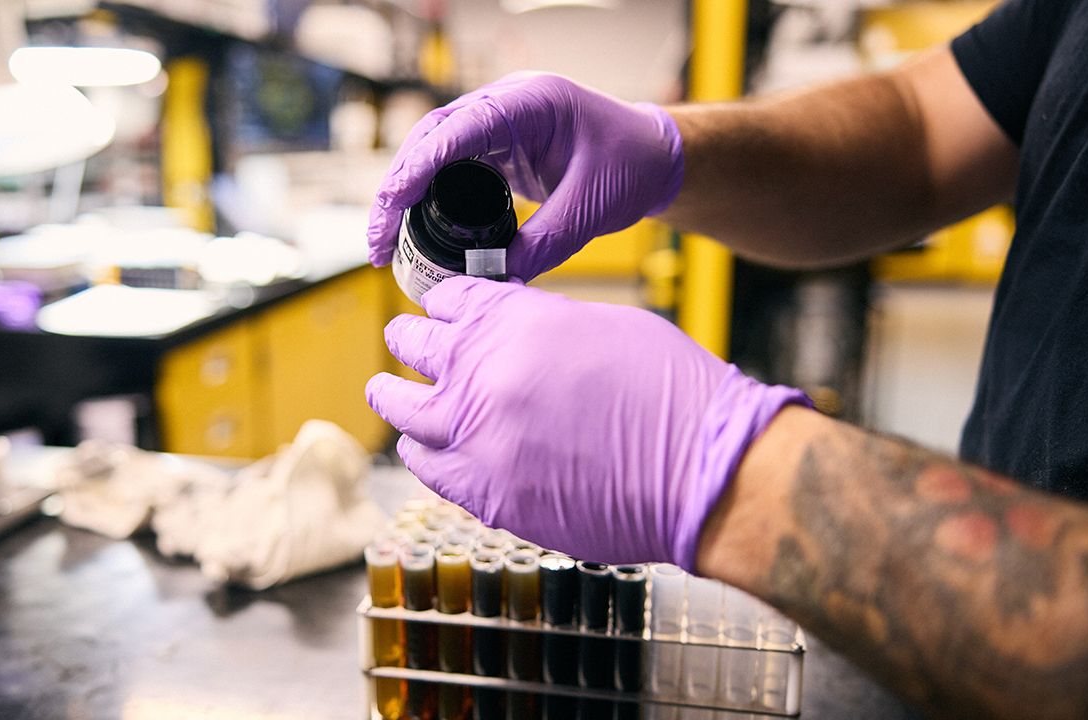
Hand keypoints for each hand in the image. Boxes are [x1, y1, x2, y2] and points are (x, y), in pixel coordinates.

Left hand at [365, 277, 805, 566]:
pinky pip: (426, 467)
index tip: (437, 311)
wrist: (701, 466)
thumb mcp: (603, 325)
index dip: (442, 304)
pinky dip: (420, 452)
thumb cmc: (671, 393)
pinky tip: (420, 448)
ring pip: (402, 408)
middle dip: (410, 341)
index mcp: (513, 318)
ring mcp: (476, 434)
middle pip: (415, 345)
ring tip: (386, 393)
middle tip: (404, 343)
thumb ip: (543, 327)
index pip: (449, 299)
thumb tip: (516, 337)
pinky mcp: (484, 492)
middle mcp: (481, 370)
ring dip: (394, 396)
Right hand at [367, 73, 684, 280]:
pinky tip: (413, 229)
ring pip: (432, 151)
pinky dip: (427, 195)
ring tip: (385, 242)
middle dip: (397, 188)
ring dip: (405, 193)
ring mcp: (498, 122)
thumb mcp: (591, 210)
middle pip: (430, 138)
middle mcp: (505, 105)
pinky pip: (450, 165)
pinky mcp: (497, 145)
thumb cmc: (631, 167)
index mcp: (529, 103)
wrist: (655, 156)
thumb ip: (544, 244)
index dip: (416, 168)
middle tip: (379, 241)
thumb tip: (494, 281)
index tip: (391, 208)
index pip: (456, 130)